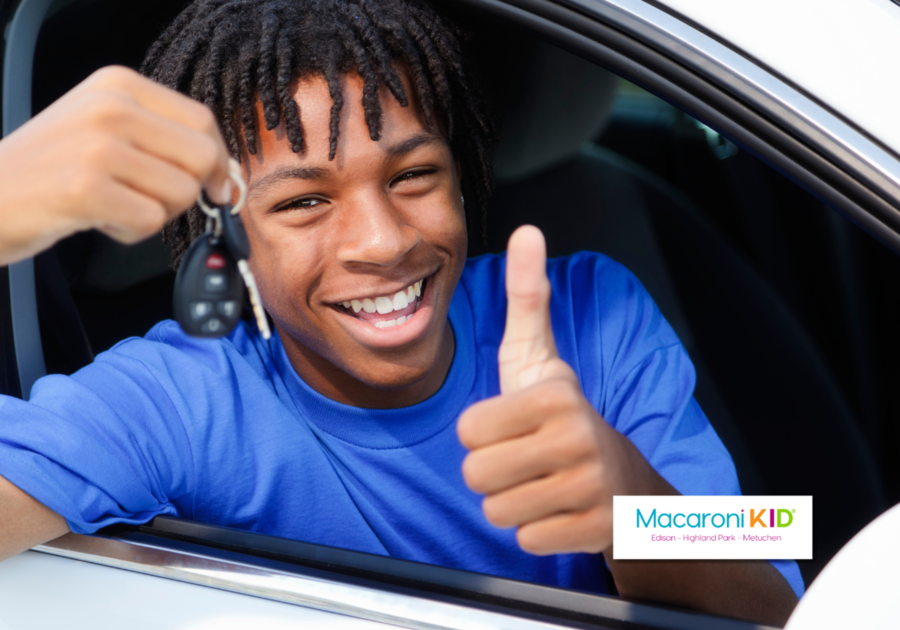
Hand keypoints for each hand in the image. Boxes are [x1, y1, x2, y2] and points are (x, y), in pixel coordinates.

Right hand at [0, 66, 231, 265]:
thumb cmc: (48, 168)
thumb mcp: (101, 127)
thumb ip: (161, 138)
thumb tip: (226, 173)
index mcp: (118, 86)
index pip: (202, 120)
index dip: (219, 160)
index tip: (215, 184)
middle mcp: (111, 109)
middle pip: (202, 157)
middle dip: (189, 190)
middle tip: (152, 199)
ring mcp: (98, 147)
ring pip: (181, 193)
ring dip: (154, 212)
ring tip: (113, 205)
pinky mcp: (87, 189)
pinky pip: (150, 221)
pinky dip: (131, 232)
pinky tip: (99, 219)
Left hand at [457, 225, 669, 554]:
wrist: (621, 477)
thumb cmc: (560, 414)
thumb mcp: (538, 356)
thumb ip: (526, 296)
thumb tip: (527, 230)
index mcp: (554, 396)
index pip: (468, 431)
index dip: (481, 433)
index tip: (512, 426)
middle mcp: (577, 439)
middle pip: (476, 475)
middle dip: (492, 471)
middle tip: (525, 457)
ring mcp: (589, 488)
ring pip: (497, 512)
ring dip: (512, 501)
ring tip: (541, 480)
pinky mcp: (594, 531)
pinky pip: (525, 539)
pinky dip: (535, 529)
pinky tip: (558, 508)